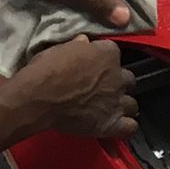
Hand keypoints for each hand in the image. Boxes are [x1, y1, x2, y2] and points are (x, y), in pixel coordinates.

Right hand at [3, 38, 138, 141]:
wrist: (38, 98)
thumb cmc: (46, 70)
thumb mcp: (60, 49)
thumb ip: (78, 46)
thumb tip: (84, 42)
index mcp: (108, 54)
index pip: (113, 53)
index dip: (103, 60)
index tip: (92, 65)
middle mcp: (118, 77)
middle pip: (127, 79)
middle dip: (116, 83)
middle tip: (100, 88)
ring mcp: (117, 101)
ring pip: (131, 104)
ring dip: (121, 105)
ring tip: (107, 108)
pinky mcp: (111, 123)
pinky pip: (130, 127)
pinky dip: (124, 127)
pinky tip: (114, 125)